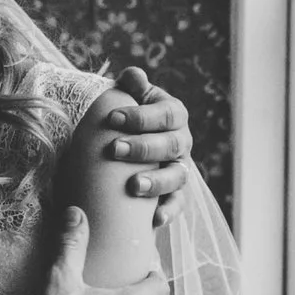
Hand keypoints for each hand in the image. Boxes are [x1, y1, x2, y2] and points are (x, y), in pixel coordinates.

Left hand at [101, 65, 193, 224]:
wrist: (127, 146)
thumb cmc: (126, 119)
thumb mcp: (129, 98)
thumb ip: (131, 86)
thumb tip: (132, 75)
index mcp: (173, 115)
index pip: (165, 114)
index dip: (142, 116)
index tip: (113, 118)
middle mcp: (181, 142)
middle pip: (171, 145)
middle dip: (143, 148)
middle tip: (114, 149)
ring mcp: (180, 170)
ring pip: (177, 177)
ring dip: (156, 182)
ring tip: (133, 186)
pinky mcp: (174, 195)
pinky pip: (177, 205)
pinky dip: (168, 212)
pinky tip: (154, 219)